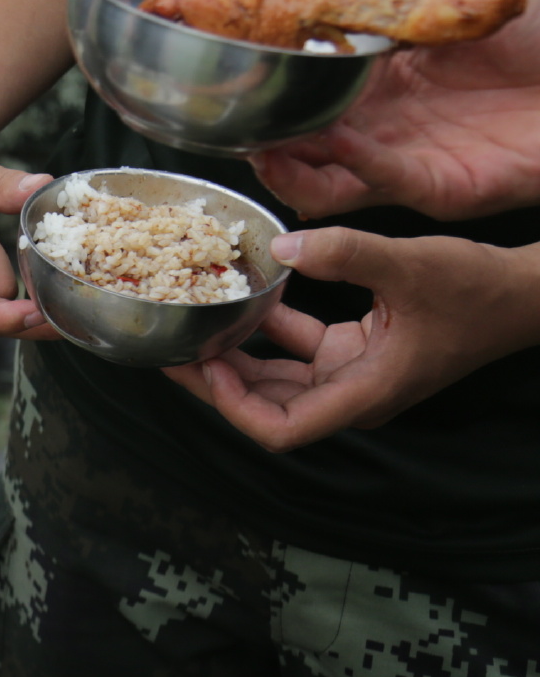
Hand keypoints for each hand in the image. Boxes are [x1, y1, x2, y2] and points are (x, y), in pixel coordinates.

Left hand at [162, 228, 539, 450]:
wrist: (525, 294)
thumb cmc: (478, 290)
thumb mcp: (410, 264)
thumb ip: (346, 253)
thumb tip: (283, 247)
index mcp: (365, 393)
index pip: (282, 429)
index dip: (235, 406)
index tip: (205, 367)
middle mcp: (354, 393)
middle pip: (269, 407)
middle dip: (219, 383)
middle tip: (172, 350)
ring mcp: (355, 373)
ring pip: (280, 380)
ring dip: (240, 358)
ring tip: (196, 328)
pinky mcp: (358, 350)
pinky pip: (301, 350)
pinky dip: (273, 331)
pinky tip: (248, 300)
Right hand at [252, 0, 539, 221]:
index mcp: (388, 73)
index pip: (312, 84)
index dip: (273, 83)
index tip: (235, 71)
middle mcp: (387, 121)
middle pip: (305, 139)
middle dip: (264, 136)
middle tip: (230, 123)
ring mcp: (408, 159)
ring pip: (326, 178)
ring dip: (291, 167)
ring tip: (263, 147)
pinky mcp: (437, 189)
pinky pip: (381, 184)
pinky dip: (353, 167)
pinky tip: (336, 142)